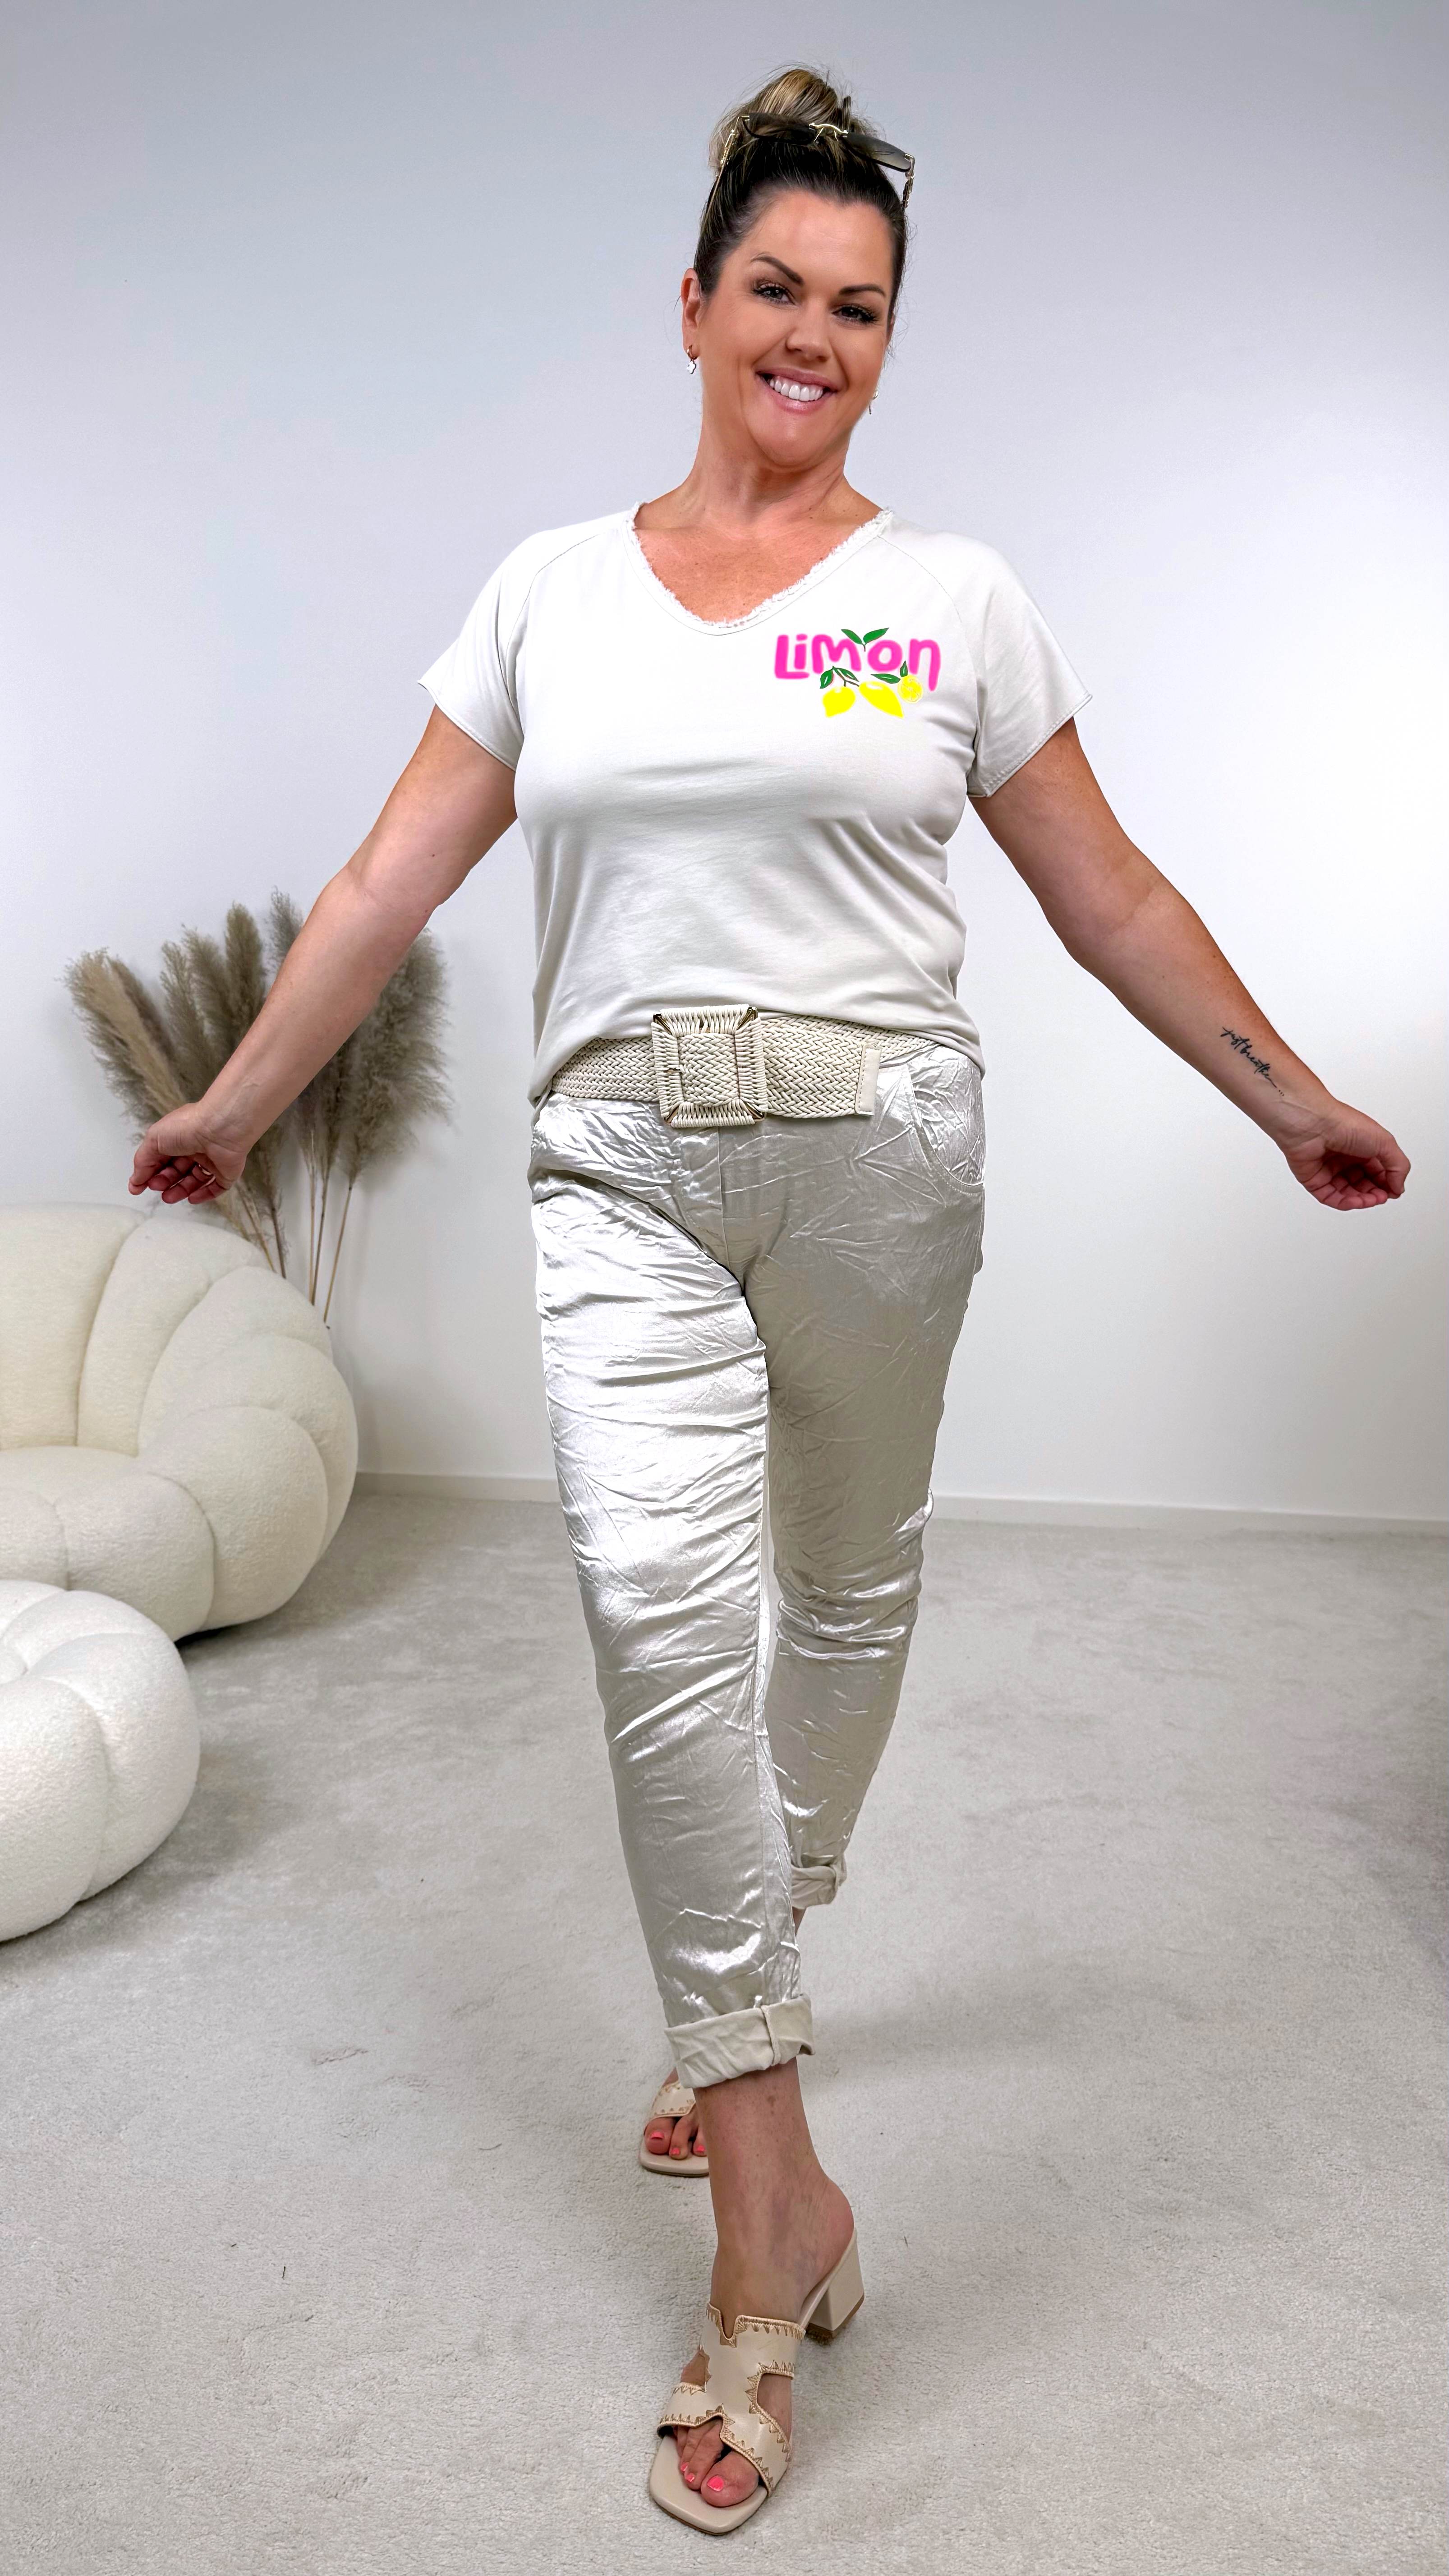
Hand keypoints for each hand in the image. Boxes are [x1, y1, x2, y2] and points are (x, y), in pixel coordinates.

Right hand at [128, 1106, 249, 1204]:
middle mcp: (195, 1147)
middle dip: (164, 1181)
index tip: (138, 1187)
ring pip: (195, 1180)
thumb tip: (135, 1181)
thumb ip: (143, 1161)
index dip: (149, 1172)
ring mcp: (212, 1159)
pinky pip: (216, 1186)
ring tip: (168, 1197)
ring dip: (180, 1190)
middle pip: (177, 1170)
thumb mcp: (154, 1140)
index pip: (161, 1158)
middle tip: (156, 1187)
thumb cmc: (186, 1128)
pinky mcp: (227, 1171)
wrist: (219, 1128)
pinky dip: (204, 1194)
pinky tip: (192, 1199)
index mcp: (178, 1137)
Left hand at [1269, 1095, 1409, 1210]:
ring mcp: (1328, 1169)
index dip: (1387, 1182)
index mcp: (1362, 1146)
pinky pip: (1330, 1197)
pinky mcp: (1313, 1179)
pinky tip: (1356, 1201)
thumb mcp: (1384, 1142)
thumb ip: (1397, 1165)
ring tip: (1372, 1199)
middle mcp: (1344, 1157)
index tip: (1395, 1190)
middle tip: (1383, 1196)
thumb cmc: (1344, 1124)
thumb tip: (1399, 1187)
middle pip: (1363, 1184)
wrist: (1313, 1124)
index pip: (1378, 1170)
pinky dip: (1344, 1202)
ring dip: (1362, 1199)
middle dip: (1375, 1192)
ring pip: (1347, 1193)